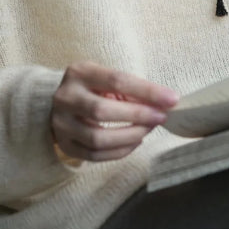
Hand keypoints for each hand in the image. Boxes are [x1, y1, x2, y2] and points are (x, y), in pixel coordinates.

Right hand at [50, 61, 178, 161]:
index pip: (116, 80)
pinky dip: (120, 151)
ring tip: (148, 129)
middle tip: (160, 117)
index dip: (146, 91)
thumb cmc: (92, 86)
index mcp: (80, 73)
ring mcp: (62, 123)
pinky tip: (135, 142)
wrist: (56, 100)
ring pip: (97, 138)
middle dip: (138, 115)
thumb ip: (130, 88)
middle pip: (103, 111)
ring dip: (130, 136)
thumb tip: (163, 103)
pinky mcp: (65, 144)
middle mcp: (66, 97)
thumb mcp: (105, 77)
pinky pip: (95, 155)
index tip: (172, 99)